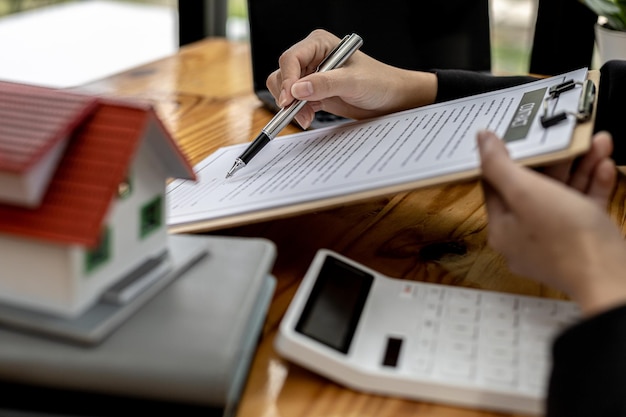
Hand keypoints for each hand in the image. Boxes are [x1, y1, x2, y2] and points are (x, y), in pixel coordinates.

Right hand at [266, 29, 437, 128]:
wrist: (392, 100)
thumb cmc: (380, 83)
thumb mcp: (353, 82)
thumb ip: (325, 84)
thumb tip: (297, 89)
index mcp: (320, 44)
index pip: (291, 58)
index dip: (287, 79)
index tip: (290, 99)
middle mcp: (313, 57)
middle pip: (283, 74)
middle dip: (287, 95)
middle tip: (295, 112)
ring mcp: (312, 75)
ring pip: (286, 89)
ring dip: (292, 106)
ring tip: (306, 117)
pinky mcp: (314, 92)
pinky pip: (295, 102)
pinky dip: (298, 112)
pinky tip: (308, 118)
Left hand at [477, 130, 625, 315]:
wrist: (611, 276)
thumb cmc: (565, 237)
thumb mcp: (525, 191)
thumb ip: (500, 164)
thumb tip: (481, 140)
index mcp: (502, 227)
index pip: (497, 185)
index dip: (509, 158)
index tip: (521, 136)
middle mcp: (523, 236)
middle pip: (533, 188)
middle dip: (555, 159)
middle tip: (568, 137)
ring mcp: (554, 241)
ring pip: (563, 195)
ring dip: (580, 167)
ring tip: (596, 143)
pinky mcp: (581, 243)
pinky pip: (583, 208)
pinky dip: (593, 186)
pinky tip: (606, 166)